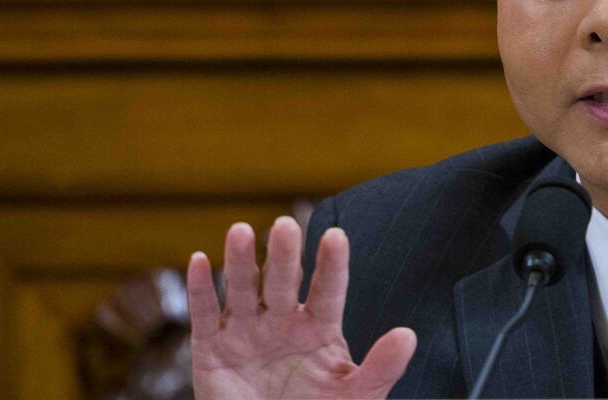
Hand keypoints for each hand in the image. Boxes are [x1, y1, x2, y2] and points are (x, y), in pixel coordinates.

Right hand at [188, 217, 415, 398]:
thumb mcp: (355, 396)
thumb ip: (381, 368)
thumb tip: (408, 336)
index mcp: (319, 327)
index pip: (329, 290)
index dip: (331, 265)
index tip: (336, 236)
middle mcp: (282, 321)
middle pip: (283, 282)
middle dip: (283, 256)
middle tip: (285, 225)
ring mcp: (246, 332)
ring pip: (243, 290)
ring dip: (239, 262)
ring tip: (240, 231)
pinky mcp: (212, 350)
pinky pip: (205, 315)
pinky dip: (200, 289)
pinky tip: (199, 261)